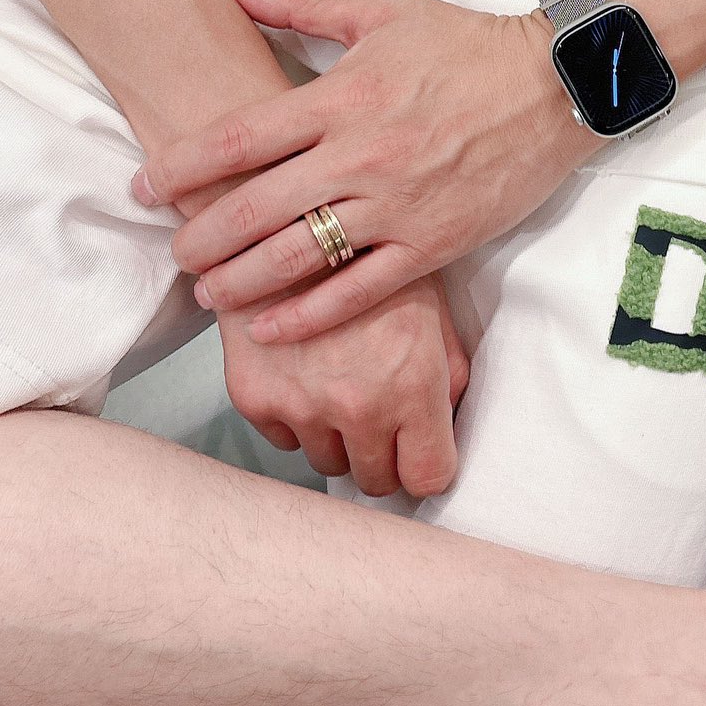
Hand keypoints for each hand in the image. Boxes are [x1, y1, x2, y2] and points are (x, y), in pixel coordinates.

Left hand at [132, 0, 601, 344]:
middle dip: (200, 236)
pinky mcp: (432, 244)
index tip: (144, 185)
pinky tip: (271, 328)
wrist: (557, 83)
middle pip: (255, 207)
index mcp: (341, 97)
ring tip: (208, 293)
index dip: (180, 166)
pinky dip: (310, 315)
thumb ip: (299, 2)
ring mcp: (396, 207)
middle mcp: (360, 157)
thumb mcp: (381, 8)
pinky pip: (360, 291)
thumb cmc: (466, 43)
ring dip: (241, 281)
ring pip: (299, 256)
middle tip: (172, 251)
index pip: (238, 138)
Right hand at [217, 266, 471, 496]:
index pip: (427, 477)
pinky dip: (296, 417)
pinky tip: (305, 372)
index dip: (425, 465)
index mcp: (412, 386)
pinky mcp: (256, 400)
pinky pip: (285, 440)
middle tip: (380, 416)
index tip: (419, 453)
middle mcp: (358, 407)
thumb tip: (446, 428)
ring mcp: (303, 407)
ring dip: (337, 437)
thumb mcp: (433, 313)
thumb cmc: (371, 262)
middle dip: (383, 454)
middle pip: (376, 480)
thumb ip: (449, 379)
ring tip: (339, 384)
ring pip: (328, 462)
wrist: (291, 225)